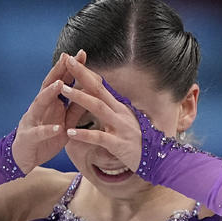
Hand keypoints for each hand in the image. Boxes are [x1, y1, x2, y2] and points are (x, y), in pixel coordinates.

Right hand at [12, 49, 86, 173]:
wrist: (23, 158)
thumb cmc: (45, 139)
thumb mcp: (64, 122)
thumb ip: (75, 109)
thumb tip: (89, 92)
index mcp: (49, 103)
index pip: (60, 81)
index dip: (70, 68)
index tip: (82, 53)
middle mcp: (39, 107)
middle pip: (48, 86)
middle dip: (58, 71)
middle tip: (68, 57)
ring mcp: (31, 120)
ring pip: (39, 104)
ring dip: (50, 93)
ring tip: (61, 84)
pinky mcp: (29, 137)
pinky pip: (39, 133)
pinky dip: (47, 130)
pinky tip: (56, 127)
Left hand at [59, 55, 143, 171]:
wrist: (158, 160)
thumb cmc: (139, 142)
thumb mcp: (125, 121)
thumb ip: (112, 110)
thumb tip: (100, 98)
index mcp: (119, 107)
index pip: (100, 85)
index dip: (86, 72)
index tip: (71, 60)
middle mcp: (120, 113)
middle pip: (98, 89)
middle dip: (82, 75)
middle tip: (66, 61)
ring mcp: (120, 127)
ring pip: (98, 108)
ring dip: (80, 98)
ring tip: (63, 89)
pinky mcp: (119, 144)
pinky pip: (99, 138)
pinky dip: (84, 134)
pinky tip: (70, 133)